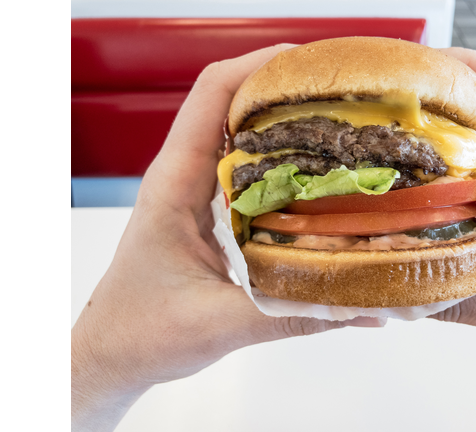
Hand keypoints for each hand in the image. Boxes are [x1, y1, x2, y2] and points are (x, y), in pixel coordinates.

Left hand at [71, 45, 384, 431]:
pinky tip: (320, 175)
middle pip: (232, 101)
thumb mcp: (220, 324)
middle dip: (286, 88)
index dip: (260, 66)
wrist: (112, 353)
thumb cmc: (142, 333)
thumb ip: (293, 315)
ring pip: (240, 133)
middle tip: (345, 96)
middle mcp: (184, 176)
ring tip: (342, 125)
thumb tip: (364, 307)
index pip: (212, 95)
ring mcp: (194, 191)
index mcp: (175, 184)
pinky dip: (281, 159)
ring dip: (285, 121)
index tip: (312, 65)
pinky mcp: (207, 211)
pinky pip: (246, 168)